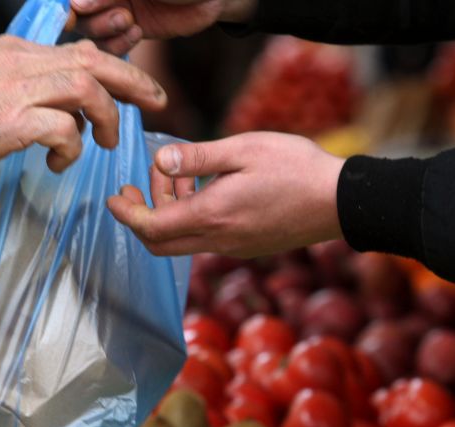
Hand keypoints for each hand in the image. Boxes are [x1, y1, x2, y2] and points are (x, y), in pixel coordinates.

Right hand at [0, 36, 167, 172]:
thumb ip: (25, 84)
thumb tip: (66, 108)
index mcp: (17, 51)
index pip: (79, 51)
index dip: (115, 67)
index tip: (136, 87)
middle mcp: (21, 63)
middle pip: (93, 61)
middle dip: (133, 80)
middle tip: (156, 102)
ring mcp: (17, 90)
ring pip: (86, 90)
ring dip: (105, 119)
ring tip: (105, 144)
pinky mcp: (13, 122)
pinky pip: (64, 129)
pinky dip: (72, 148)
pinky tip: (59, 164)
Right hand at [70, 0, 255, 54]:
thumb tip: (74, 4)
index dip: (68, 6)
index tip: (72, 13)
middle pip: (77, 15)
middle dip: (93, 17)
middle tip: (122, 14)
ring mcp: (114, 11)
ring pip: (90, 32)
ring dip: (106, 31)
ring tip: (130, 21)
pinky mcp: (129, 31)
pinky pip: (110, 47)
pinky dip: (118, 45)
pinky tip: (137, 32)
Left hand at [108, 132, 345, 257]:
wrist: (341, 201)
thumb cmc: (296, 168)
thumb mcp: (243, 149)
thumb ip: (197, 158)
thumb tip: (160, 161)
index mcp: (212, 216)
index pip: (151, 227)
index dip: (126, 214)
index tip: (113, 197)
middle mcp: (218, 240)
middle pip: (160, 244)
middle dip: (141, 215)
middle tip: (138, 185)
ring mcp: (234, 248)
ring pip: (183, 241)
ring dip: (170, 212)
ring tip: (180, 175)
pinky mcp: (248, 247)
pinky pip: (206, 239)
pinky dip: (192, 217)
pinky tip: (206, 189)